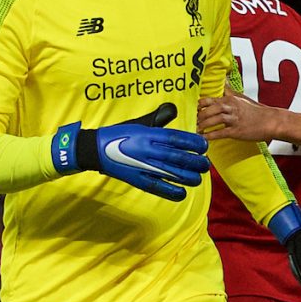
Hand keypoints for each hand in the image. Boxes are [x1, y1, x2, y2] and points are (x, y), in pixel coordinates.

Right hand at [52, 103, 209, 201]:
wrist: (95, 149)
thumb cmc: (120, 134)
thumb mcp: (139, 123)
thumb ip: (158, 118)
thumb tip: (172, 109)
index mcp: (149, 134)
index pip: (176, 138)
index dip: (193, 143)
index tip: (204, 146)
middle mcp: (148, 150)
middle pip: (178, 157)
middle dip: (195, 161)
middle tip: (205, 164)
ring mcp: (143, 166)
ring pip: (171, 173)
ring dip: (189, 176)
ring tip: (198, 177)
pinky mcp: (137, 180)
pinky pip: (158, 187)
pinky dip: (171, 191)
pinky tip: (182, 192)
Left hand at [197, 85, 277, 142]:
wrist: (271, 121)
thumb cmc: (257, 111)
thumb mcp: (242, 98)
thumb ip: (230, 91)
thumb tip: (223, 81)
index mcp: (230, 99)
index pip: (209, 100)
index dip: (199, 106)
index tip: (193, 110)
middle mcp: (230, 107)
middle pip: (209, 109)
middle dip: (199, 116)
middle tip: (192, 122)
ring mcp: (234, 119)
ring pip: (214, 120)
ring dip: (203, 125)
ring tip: (196, 130)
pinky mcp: (237, 131)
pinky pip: (220, 133)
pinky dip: (210, 135)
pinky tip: (204, 138)